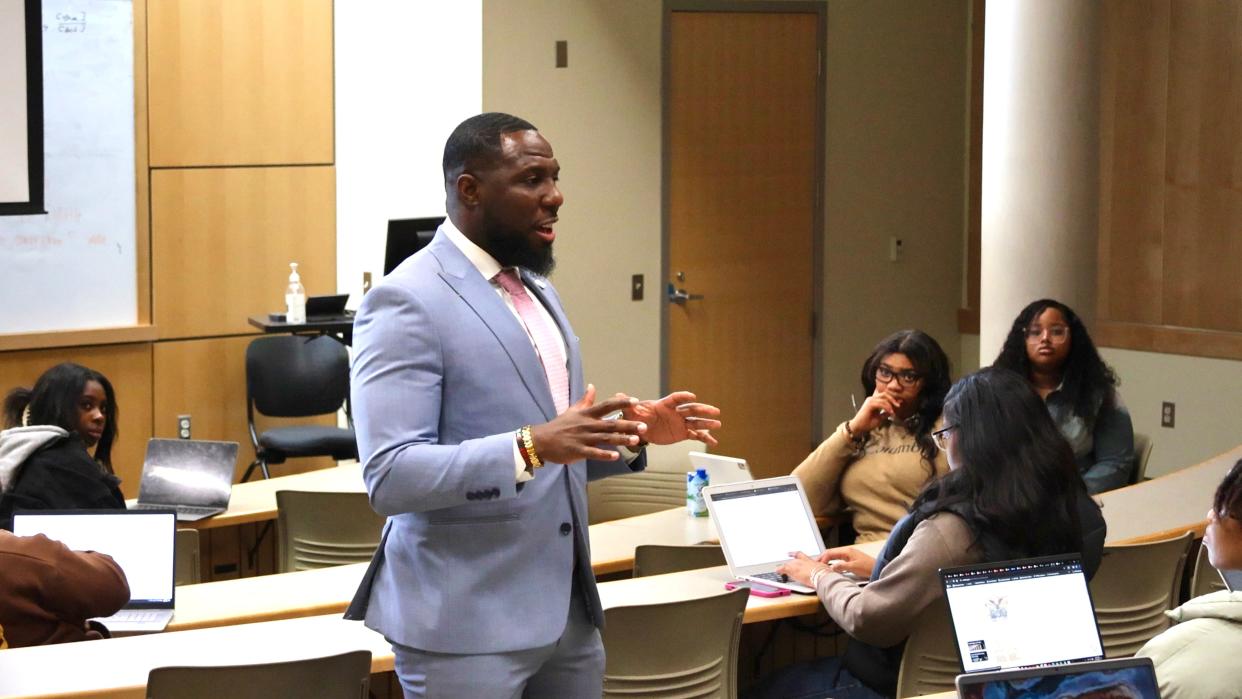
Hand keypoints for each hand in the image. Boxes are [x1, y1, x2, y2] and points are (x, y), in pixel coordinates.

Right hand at [530, 384, 646, 463]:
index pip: (606, 405)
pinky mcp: (577, 451)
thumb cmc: (559, 426)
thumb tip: (592, 386)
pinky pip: (593, 453)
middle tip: (644, 426)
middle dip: (628, 425)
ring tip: (636, 441)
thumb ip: (585, 400)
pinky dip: (605, 455)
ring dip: (621, 439)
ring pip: (605, 438)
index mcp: (586, 414)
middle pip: (610, 423)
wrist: (541, 440)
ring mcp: (582, 438)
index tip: (635, 401)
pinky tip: (616, 456)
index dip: (621, 403)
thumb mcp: (572, 410)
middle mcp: (587, 424)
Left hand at [620, 391, 720, 445]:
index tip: (692, 396)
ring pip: (696, 422)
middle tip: (715, 411)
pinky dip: (704, 438)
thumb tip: (619, 395)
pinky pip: (695, 435)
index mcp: (664, 405)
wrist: (641, 428)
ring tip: (718, 425)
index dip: (683, 397)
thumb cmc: (637, 416)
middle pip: (691, 409)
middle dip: (703, 410)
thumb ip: (627, 404)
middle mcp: (675, 413)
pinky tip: (714, 442)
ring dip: (707, 423)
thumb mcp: (630, 411)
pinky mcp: (682, 433)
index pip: (675, 399)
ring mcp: (680, 423)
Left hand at [776, 551, 826, 586]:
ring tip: (780, 570)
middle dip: (790, 564)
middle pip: (793, 561)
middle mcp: (802, 561)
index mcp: (809, 560)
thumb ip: (822, 570)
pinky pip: (783, 568)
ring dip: (786, 568)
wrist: (821, 575)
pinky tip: (777, 571)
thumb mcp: (825, 570)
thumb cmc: (825, 574)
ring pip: (788, 565)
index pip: (799, 555)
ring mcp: (797, 565)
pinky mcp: (792, 570)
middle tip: (786, 566)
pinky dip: (780, 569)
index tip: (789, 553)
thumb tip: (827, 573)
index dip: (793, 554)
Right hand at [815, 546, 874, 579]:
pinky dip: (832, 563)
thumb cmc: (868, 567)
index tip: (817, 566)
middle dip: (822, 558)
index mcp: (846, 551)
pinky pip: (838, 560)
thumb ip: (841, 567)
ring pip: (834, 556)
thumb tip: (830, 568)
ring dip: (827, 561)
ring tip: (821, 567)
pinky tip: (831, 568)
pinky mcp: (851, 560)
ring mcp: (849, 555)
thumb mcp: (853, 567)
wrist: (878, 568)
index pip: (830, 552)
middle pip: (831, 553)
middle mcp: (847, 551)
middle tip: (815, 565)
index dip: (822, 558)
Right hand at [848, 388, 902, 436]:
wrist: (859, 427)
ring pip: (884, 398)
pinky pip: (881, 403)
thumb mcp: (880, 417)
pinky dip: (887, 407)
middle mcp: (871, 399)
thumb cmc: (868, 423)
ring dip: (890, 404)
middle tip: (898, 405)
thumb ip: (886, 412)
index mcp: (874, 401)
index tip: (900, 403)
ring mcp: (870, 401)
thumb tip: (894, 409)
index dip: (893, 399)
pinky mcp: (869, 404)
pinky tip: (890, 412)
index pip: (885, 396)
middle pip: (885, 394)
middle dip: (893, 399)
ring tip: (893, 411)